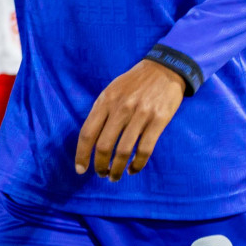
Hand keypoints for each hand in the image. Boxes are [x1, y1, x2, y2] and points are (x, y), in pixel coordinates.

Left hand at [74, 58, 185, 180]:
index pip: (88, 133)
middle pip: (104, 145)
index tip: (80, 169)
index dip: (82, 154)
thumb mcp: (112, 90)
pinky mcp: (158, 121)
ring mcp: (140, 115)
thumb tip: (91, 139)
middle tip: (101, 174)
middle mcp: (120, 108)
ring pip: (124, 151)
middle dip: (100, 165)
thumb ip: (101, 111)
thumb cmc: (134, 82)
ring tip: (114, 177)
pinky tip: (132, 169)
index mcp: (105, 100)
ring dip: (117, 169)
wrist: (164, 69)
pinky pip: (145, 149)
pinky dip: (137, 164)